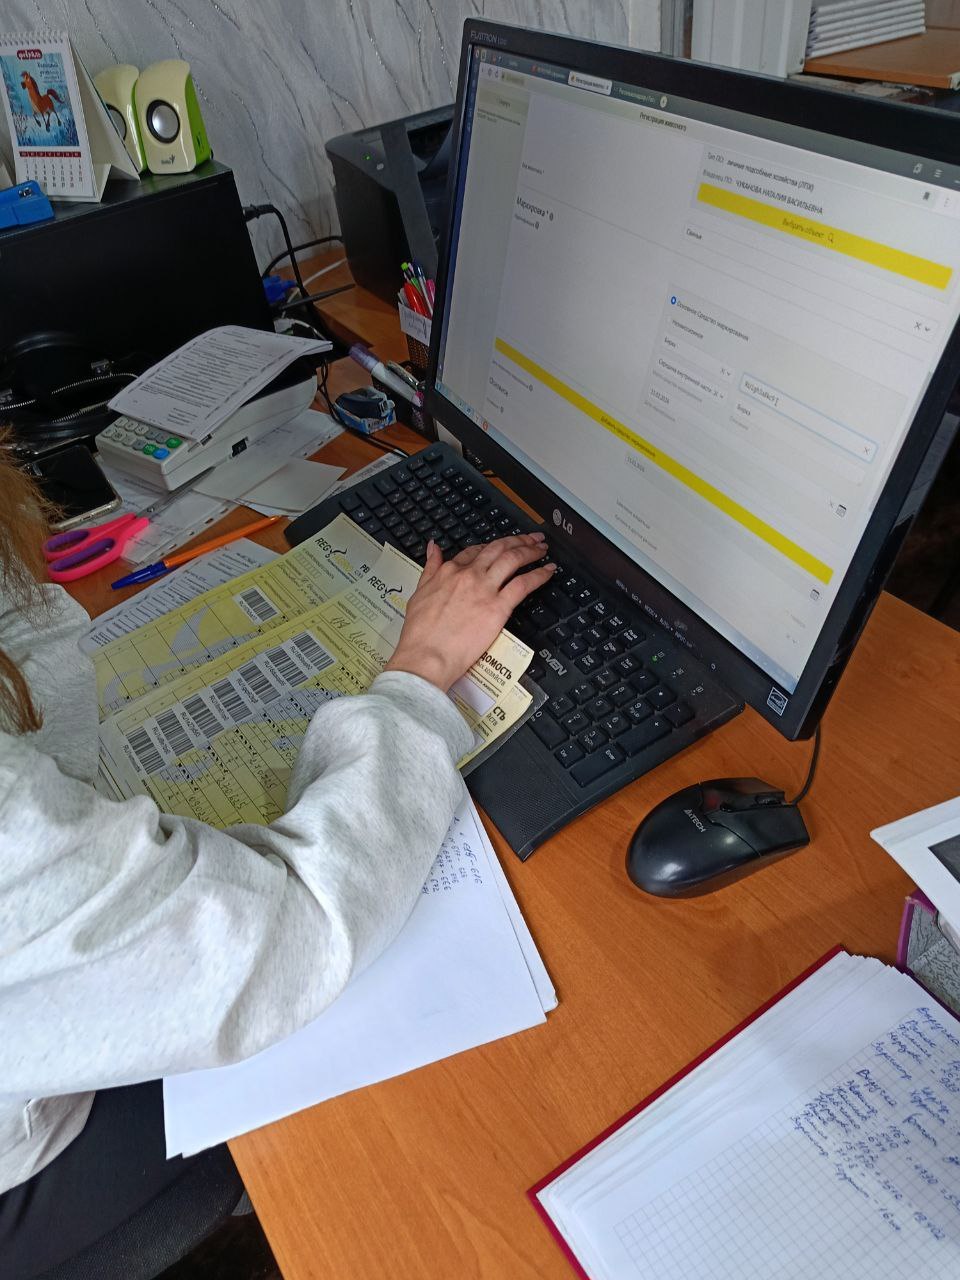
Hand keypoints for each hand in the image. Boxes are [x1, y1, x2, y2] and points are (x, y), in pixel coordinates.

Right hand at [384, 534, 556, 690]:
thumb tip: (433, 548)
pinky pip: (523, 584)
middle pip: (498, 548)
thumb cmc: (420, 633)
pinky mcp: (498, 608)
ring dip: (531, 550)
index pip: (475, 551)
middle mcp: (469, 575)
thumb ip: (430, 568)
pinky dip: (539, 575)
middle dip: (518, 540)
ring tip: (542, 549)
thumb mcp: (419, 593)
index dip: (492, 546)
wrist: (427, 655)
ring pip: (513, 559)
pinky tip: (548, 571)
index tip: (502, 546)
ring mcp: (485, 590)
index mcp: (449, 572)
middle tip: (532, 538)